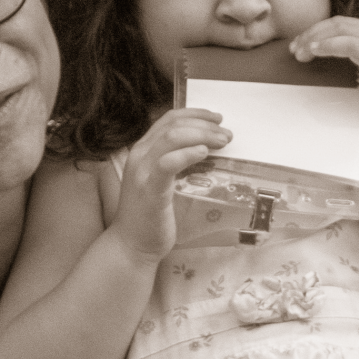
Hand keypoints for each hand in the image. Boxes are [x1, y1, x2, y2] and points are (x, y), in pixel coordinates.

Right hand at [110, 107, 228, 260]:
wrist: (132, 245)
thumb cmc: (151, 214)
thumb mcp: (163, 181)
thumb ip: (176, 163)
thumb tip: (205, 150)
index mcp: (143, 150)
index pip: (169, 119)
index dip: (195, 114)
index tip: (217, 119)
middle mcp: (140, 155)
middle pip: (174, 124)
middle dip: (205, 124)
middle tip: (227, 135)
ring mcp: (143, 171)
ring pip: (172, 137)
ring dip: (203, 135)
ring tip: (223, 142)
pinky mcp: (150, 189)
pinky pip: (168, 163)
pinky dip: (188, 153)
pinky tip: (205, 153)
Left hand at [291, 17, 358, 138]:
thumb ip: (356, 61)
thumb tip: (326, 57)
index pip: (344, 24)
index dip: (318, 31)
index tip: (300, 45)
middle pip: (339, 23)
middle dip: (312, 33)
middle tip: (294, 49)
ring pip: (342, 29)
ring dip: (315, 39)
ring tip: (300, 53)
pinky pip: (350, 44)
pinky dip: (329, 45)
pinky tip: (315, 52)